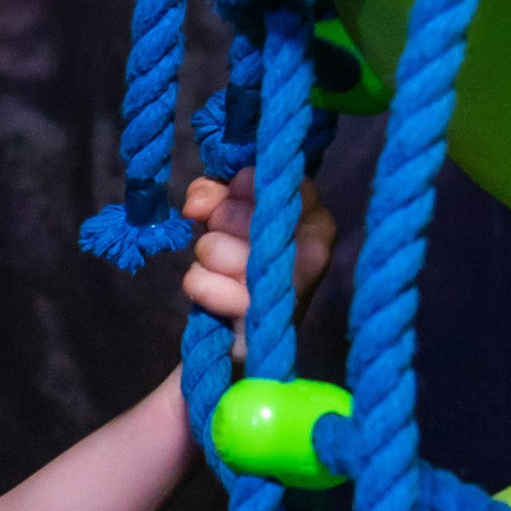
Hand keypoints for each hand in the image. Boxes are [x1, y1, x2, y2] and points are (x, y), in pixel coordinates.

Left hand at [180, 168, 335, 361]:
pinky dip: (198, 282)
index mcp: (315, 220)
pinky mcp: (253, 326)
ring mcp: (284, 294)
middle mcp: (312, 254)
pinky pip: (201, 283)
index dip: (238, 187)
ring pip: (213, 247)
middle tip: (233, 240)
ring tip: (225, 267)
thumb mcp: (232, 209)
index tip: (234, 195)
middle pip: (233, 213)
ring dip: (207, 255)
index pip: (266, 183)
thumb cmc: (244, 254)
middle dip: (218, 223)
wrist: (250, 327)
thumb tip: (195, 205)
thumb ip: (216, 192)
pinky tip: (215, 290)